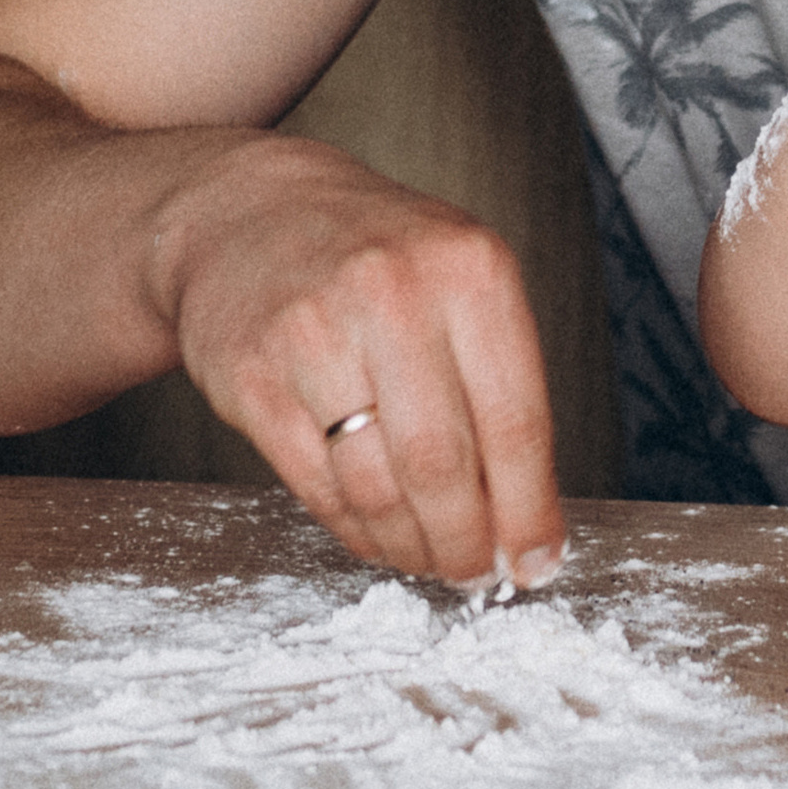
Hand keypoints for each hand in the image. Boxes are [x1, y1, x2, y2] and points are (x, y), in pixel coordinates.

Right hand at [160, 132, 565, 594]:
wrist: (248, 216)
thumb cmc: (381, 258)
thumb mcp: (462, 277)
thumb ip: (499, 378)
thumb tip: (529, 507)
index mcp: (471, 270)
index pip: (515, 417)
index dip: (530, 506)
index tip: (539, 560)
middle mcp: (395, 296)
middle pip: (442, 464)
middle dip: (466, 540)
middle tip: (477, 573)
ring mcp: (315, 335)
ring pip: (375, 485)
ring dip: (410, 545)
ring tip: (430, 557)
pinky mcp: (251, 377)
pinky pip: (314, 485)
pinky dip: (354, 528)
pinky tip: (377, 533)